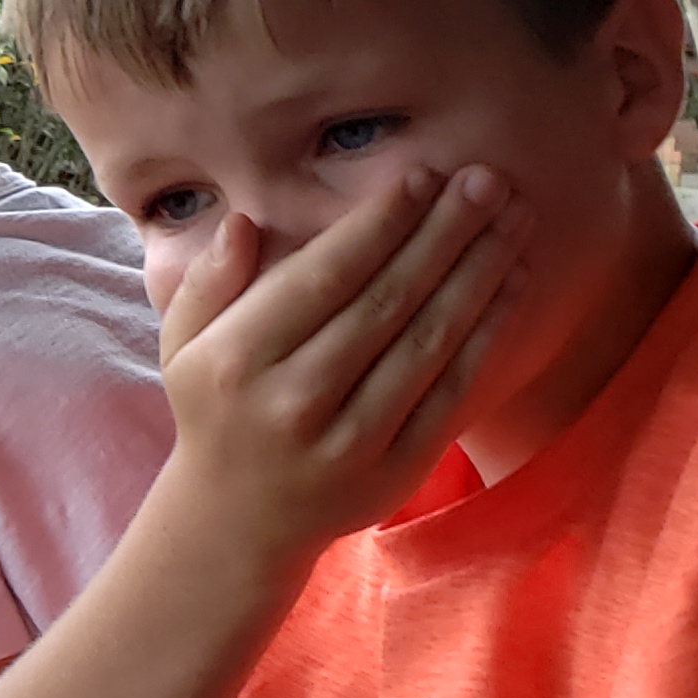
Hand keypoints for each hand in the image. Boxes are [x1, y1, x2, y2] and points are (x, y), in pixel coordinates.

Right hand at [155, 165, 521, 562]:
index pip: (323, 277)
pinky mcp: (396, 469)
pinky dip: (488, 333)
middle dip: (443, 233)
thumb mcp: (183, 346)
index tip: (423, 174)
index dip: (380, 223)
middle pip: (386, 300)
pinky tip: (514, 283)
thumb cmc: (217, 411)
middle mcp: (295, 399)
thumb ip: (208, 282)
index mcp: (240, 360)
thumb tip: (244, 222)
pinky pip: (451, 389)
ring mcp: (351, 439)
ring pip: (427, 340)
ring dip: (479, 272)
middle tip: (487, 179)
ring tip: (514, 218)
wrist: (235, 523)